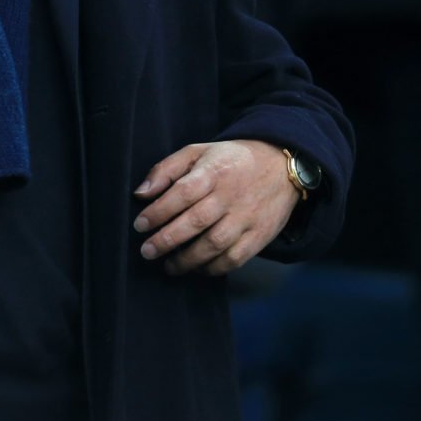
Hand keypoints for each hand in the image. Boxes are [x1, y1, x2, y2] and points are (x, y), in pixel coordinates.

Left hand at [131, 140, 298, 275]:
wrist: (280, 166)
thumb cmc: (230, 160)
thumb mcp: (197, 152)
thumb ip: (166, 170)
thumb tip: (140, 194)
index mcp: (213, 172)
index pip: (182, 193)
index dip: (158, 211)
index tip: (140, 225)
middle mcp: (230, 196)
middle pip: (196, 222)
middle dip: (167, 240)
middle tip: (147, 251)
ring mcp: (247, 217)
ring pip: (215, 244)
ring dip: (187, 260)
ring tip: (168, 265)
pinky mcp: (260, 236)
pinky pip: (235, 259)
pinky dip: (213, 268)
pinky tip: (198, 268)